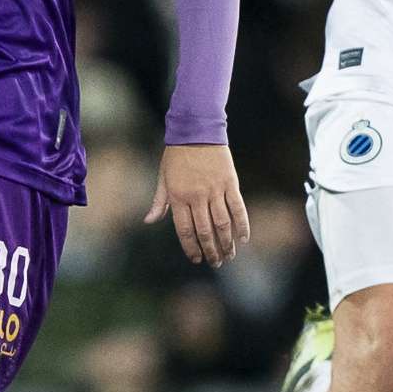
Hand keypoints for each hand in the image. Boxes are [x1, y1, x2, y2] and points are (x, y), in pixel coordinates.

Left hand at [145, 143, 251, 265]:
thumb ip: (159, 201)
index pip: (185, 230)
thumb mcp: (163, 177)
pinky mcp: (230, 182)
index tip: (196, 259)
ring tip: (229, 256)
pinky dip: (242, 224)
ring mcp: (215, 190)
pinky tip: (243, 238)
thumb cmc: (177, 154)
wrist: (196, 129)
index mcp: (178, 196)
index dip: (191, 248)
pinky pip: (237, 208)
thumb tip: (149, 221)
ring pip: (222, 223)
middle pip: (205, 231)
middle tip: (215, 262)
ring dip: (226, 243)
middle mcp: (196, 196)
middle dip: (210, 250)